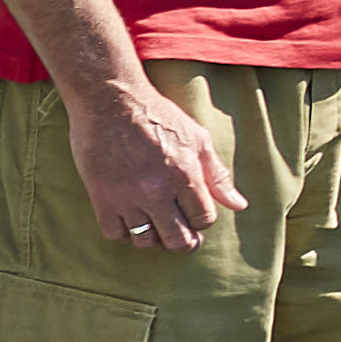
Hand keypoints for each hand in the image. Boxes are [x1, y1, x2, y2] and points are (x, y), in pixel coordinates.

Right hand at [71, 74, 243, 251]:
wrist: (110, 100)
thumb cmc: (157, 115)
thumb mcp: (197, 138)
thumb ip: (218, 175)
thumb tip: (239, 205)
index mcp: (184, 175)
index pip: (203, 220)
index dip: (203, 221)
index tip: (197, 214)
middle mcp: (156, 191)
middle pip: (178, 240)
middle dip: (185, 241)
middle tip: (183, 235)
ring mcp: (126, 196)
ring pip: (146, 241)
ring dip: (155, 239)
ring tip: (157, 227)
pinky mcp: (101, 197)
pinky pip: (114, 233)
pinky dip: (124, 233)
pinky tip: (131, 220)